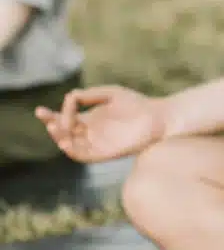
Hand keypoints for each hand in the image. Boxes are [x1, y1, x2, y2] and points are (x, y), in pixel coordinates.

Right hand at [35, 85, 166, 162]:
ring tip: (55, 129)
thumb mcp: (109, 93)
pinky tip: (66, 141)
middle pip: (64, 134)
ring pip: (72, 146)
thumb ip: (89, 95)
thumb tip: (69, 98)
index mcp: (90, 119)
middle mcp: (91, 133)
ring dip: (60, 139)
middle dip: (53, 127)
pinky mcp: (106, 154)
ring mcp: (98, 144)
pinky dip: (73, 151)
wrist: (158, 117)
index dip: (50, 117)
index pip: (65, 120)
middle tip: (47, 120)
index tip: (40, 112)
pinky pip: (85, 156)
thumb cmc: (136, 103)